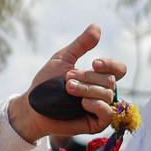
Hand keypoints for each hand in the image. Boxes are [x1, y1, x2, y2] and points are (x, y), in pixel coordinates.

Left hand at [8, 25, 128, 143]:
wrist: (31, 106)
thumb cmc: (46, 83)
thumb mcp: (63, 60)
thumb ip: (81, 45)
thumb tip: (97, 26)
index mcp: (98, 77)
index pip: (118, 69)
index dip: (110, 64)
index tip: (94, 62)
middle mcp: (102, 93)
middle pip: (110, 81)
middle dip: (88, 77)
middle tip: (67, 79)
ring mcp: (100, 109)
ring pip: (107, 95)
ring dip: (87, 89)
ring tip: (68, 89)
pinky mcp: (96, 124)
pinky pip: (108, 114)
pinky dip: (97, 105)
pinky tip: (83, 103)